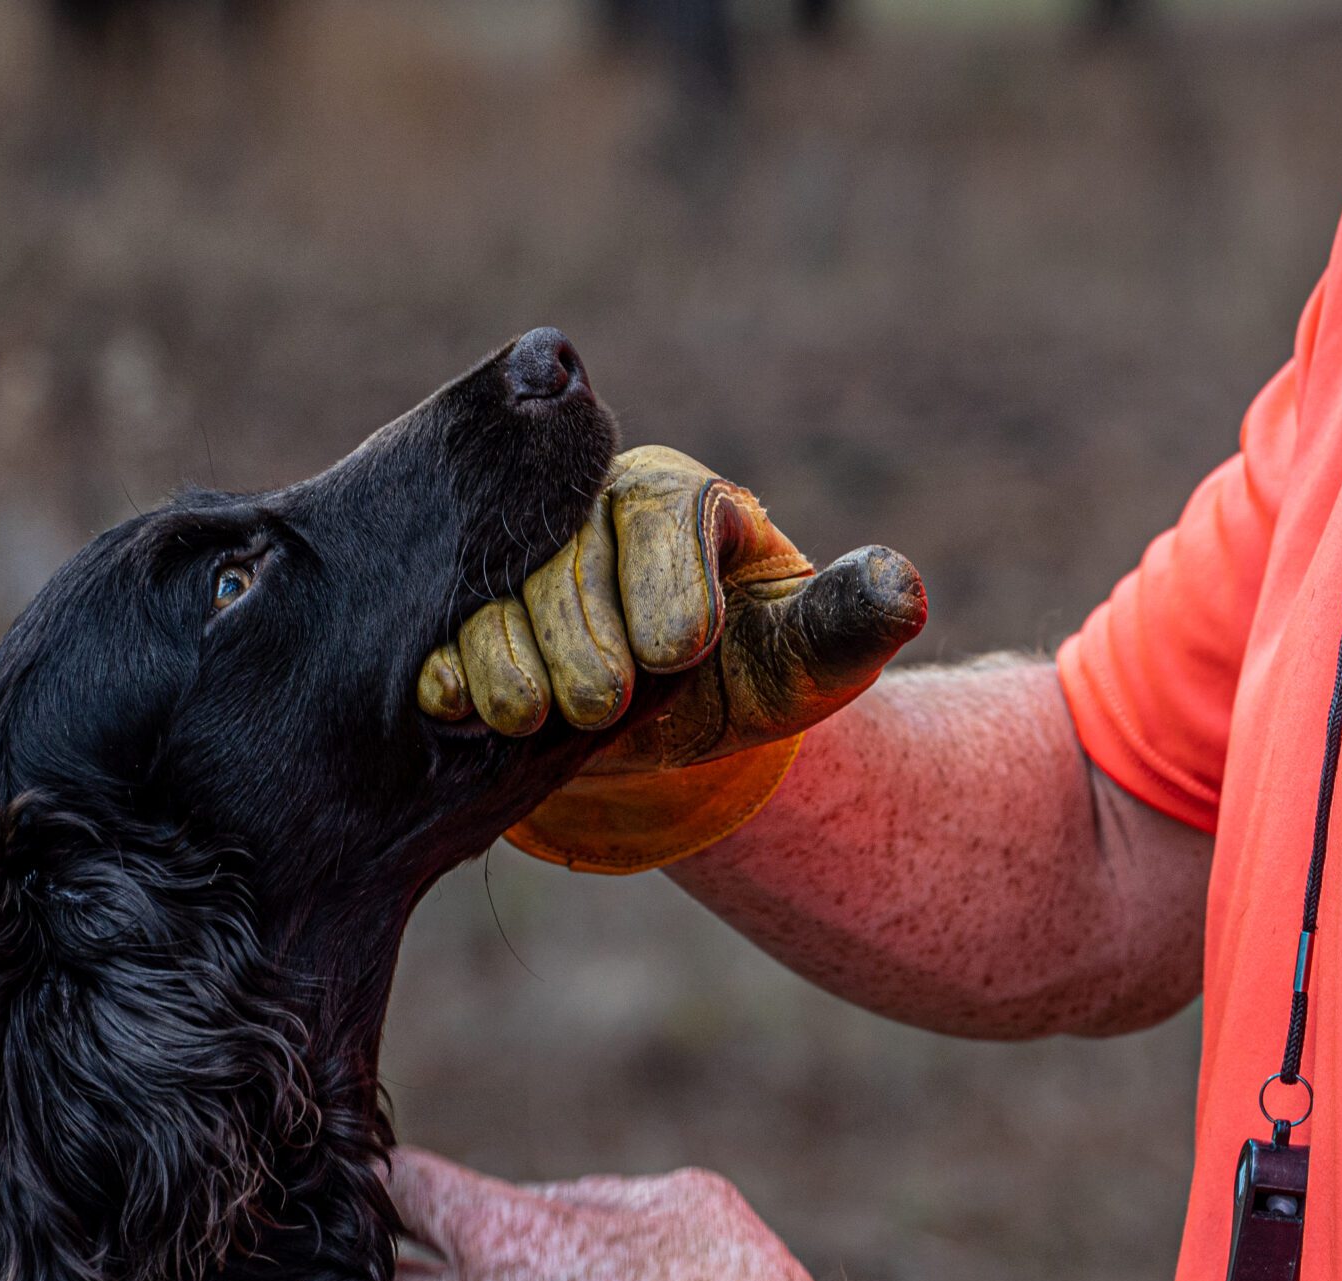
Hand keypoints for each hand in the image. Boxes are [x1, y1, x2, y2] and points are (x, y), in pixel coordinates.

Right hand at [417, 445, 925, 763]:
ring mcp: (517, 566)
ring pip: (494, 595)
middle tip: (603, 705)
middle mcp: (585, 512)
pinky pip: (441, 631)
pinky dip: (446, 669)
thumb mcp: (812, 656)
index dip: (665, 581)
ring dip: (506, 659)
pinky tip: (456, 704)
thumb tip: (900, 586)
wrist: (680, 722)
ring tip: (533, 717)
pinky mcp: (469, 618)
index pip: (661, 511)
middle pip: (564, 555)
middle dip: (580, 636)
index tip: (680, 653)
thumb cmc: (755, 669)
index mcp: (677, 497)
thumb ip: (851, 621)